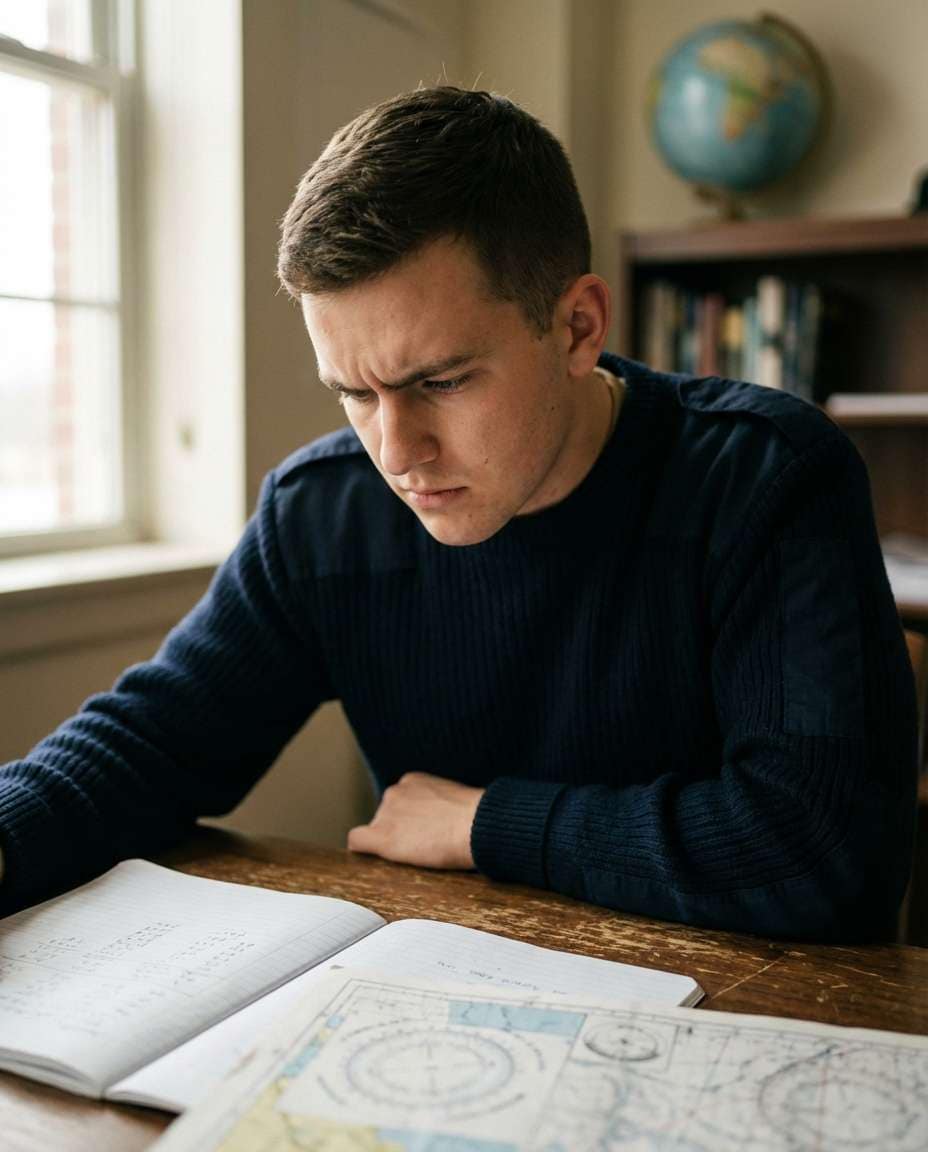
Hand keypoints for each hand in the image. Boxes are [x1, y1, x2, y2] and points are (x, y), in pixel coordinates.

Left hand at [347, 772, 483, 869]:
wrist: (475, 826)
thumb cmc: (475, 818)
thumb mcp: (455, 800)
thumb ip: (438, 805)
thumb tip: (440, 820)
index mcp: (412, 781)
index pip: (399, 802)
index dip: (409, 820)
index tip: (424, 831)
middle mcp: (394, 792)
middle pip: (385, 816)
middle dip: (398, 830)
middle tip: (423, 845)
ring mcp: (386, 813)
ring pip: (376, 831)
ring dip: (389, 841)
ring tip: (417, 853)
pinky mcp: (382, 836)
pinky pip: (357, 840)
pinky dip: (361, 849)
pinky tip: (369, 858)